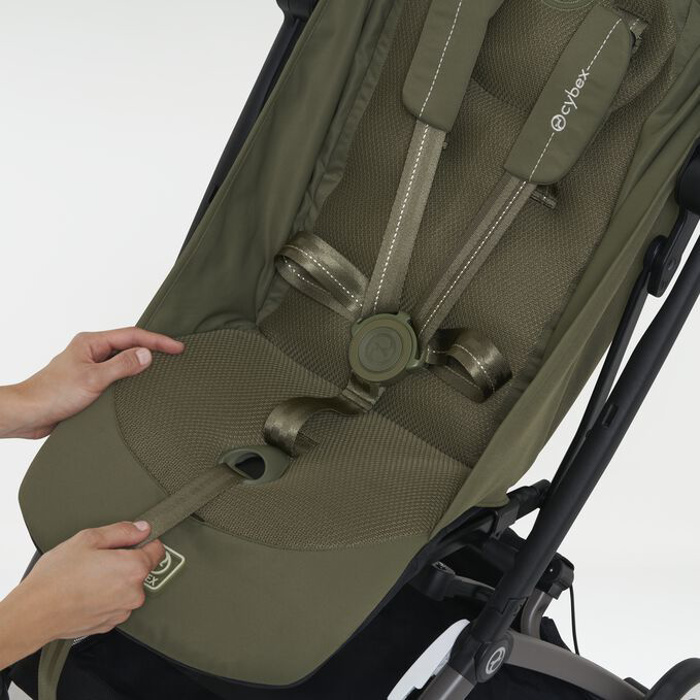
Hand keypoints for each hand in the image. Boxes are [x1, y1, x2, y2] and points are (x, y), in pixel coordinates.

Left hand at [0, 327, 183, 438]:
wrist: (28, 415)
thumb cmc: (51, 394)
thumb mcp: (93, 379)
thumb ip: (121, 366)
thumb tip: (146, 354)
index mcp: (91, 343)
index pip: (132, 336)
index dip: (157, 341)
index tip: (177, 348)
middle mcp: (91, 352)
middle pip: (129, 345)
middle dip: (153, 348)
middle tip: (176, 355)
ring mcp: (90, 367)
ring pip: (123, 361)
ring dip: (142, 365)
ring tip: (163, 369)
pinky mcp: (89, 384)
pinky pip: (116, 377)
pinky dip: (131, 379)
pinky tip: (140, 388)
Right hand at [0, 522, 164, 668]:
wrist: (33, 613)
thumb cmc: (57, 577)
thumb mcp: (89, 539)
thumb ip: (122, 531)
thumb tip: (142, 528)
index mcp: (133, 569)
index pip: (157, 550)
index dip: (145, 541)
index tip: (132, 540)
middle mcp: (134, 593)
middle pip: (141, 569)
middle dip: (125, 561)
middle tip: (100, 558)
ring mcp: (122, 611)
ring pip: (127, 588)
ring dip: (115, 581)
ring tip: (89, 577)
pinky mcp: (109, 623)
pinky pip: (115, 603)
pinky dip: (105, 597)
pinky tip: (86, 592)